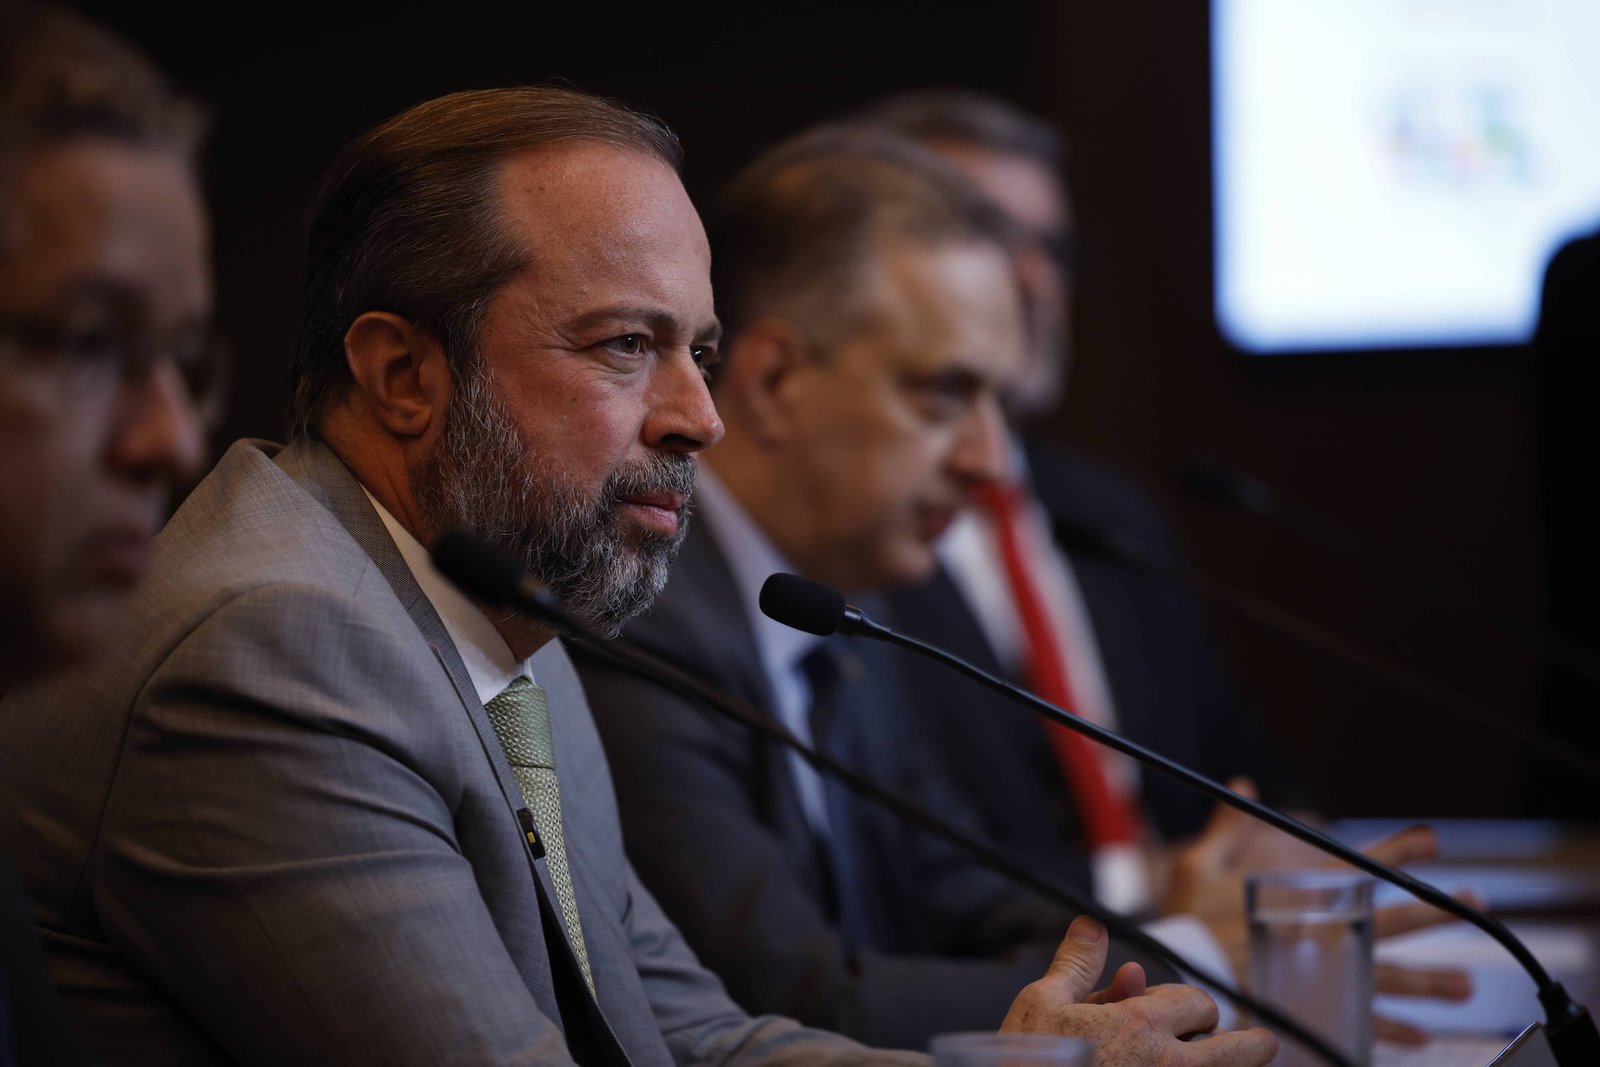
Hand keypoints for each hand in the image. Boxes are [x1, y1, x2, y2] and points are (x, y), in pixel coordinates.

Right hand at [1000, 915, 1276, 1065]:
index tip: (1179, 1016)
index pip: (1199, 1003)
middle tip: (1243, 1045)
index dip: (1187, 1005)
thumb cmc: (1026, 1063)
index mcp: (1142, 1024)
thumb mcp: (1041, 1004)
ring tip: (1234, 1060)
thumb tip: (1091, 924)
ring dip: (1234, 1065)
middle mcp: (1171, 1065)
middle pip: (1243, 1048)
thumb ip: (1077, 963)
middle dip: (1240, 1042)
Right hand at [1161, 787, 1474, 1045]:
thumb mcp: (1199, 866)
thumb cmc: (1189, 920)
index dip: (1397, 851)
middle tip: (1473, 903)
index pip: (1358, 867)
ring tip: (1465, 985)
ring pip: (1387, 976)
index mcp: (1299, 896)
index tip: (1431, 842)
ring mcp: (1322, 973)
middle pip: (1388, 922)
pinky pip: (1359, 1021)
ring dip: (1430, 980)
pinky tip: (1420, 1035)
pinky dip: (1390, 1030)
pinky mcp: (1312, 1007)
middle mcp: (1321, 933)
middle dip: (1434, 911)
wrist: (1184, 973)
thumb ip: (1228, 828)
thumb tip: (1243, 784)